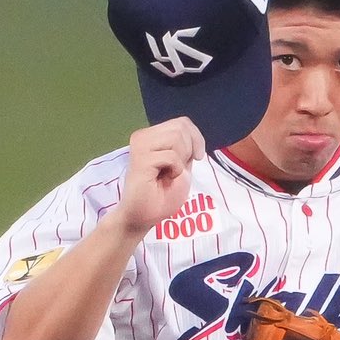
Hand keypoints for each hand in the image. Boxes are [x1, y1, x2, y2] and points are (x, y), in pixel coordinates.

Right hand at [118, 117, 205, 238]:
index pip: (182, 122)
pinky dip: (176, 170)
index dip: (196, 137)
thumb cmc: (161, 197)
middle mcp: (144, 136)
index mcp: (153, 137)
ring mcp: (140, 145)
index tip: (198, 156)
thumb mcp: (182, 168)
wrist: (141, 217)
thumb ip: (185, 149)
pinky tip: (165, 179)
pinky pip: (171, 156)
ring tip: (170, 174)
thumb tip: (191, 135)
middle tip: (179, 170)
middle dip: (189, 149)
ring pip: (176, 136)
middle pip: (181, 127)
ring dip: (181, 160)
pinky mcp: (140, 158)